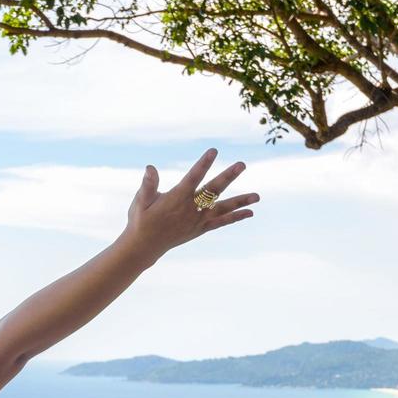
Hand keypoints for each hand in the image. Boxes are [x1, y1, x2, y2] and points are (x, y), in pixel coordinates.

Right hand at [119, 148, 258, 264]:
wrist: (145, 246)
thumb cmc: (141, 220)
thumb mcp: (140, 201)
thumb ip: (148, 185)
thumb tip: (151, 167)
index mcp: (176, 198)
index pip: (193, 178)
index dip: (203, 164)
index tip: (213, 151)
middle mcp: (190, 209)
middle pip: (212, 190)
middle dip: (228, 177)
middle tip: (242, 165)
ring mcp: (198, 220)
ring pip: (222, 208)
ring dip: (240, 201)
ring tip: (257, 196)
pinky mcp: (201, 229)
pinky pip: (221, 222)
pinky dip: (235, 217)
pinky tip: (250, 212)